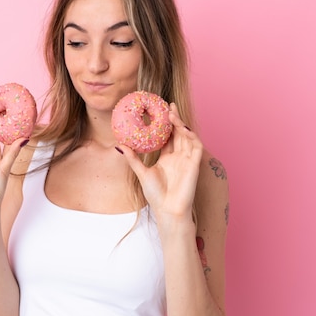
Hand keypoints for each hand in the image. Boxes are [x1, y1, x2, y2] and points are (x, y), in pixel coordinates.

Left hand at [118, 103, 201, 222]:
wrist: (168, 211)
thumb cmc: (156, 196)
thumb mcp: (141, 173)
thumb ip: (133, 158)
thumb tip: (119, 145)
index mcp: (167, 158)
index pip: (168, 136)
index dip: (165, 124)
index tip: (158, 111)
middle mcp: (178, 157)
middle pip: (178, 133)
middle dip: (174, 118)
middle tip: (168, 105)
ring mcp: (187, 159)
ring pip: (187, 136)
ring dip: (181, 124)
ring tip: (171, 114)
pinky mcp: (195, 164)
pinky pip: (196, 145)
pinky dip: (191, 135)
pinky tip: (182, 128)